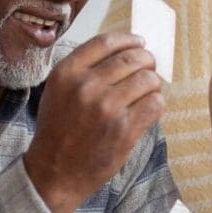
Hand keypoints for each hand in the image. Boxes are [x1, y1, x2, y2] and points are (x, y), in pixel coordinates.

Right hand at [23, 32, 163, 212]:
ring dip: (153, 84)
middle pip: (132, 58)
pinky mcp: (124, 130)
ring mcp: (106, 108)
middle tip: (149, 68)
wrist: (55, 173)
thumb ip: (84, 68)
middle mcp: (86, 86)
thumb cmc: (59, 130)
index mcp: (67, 73)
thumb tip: (125, 49)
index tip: (140, 42)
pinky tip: (148, 109)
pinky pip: (155, 103)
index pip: (107, 42)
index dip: (129, 39)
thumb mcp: (58, 91)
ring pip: (148, 79)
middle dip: (147, 61)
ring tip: (147, 91)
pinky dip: (156, 103)